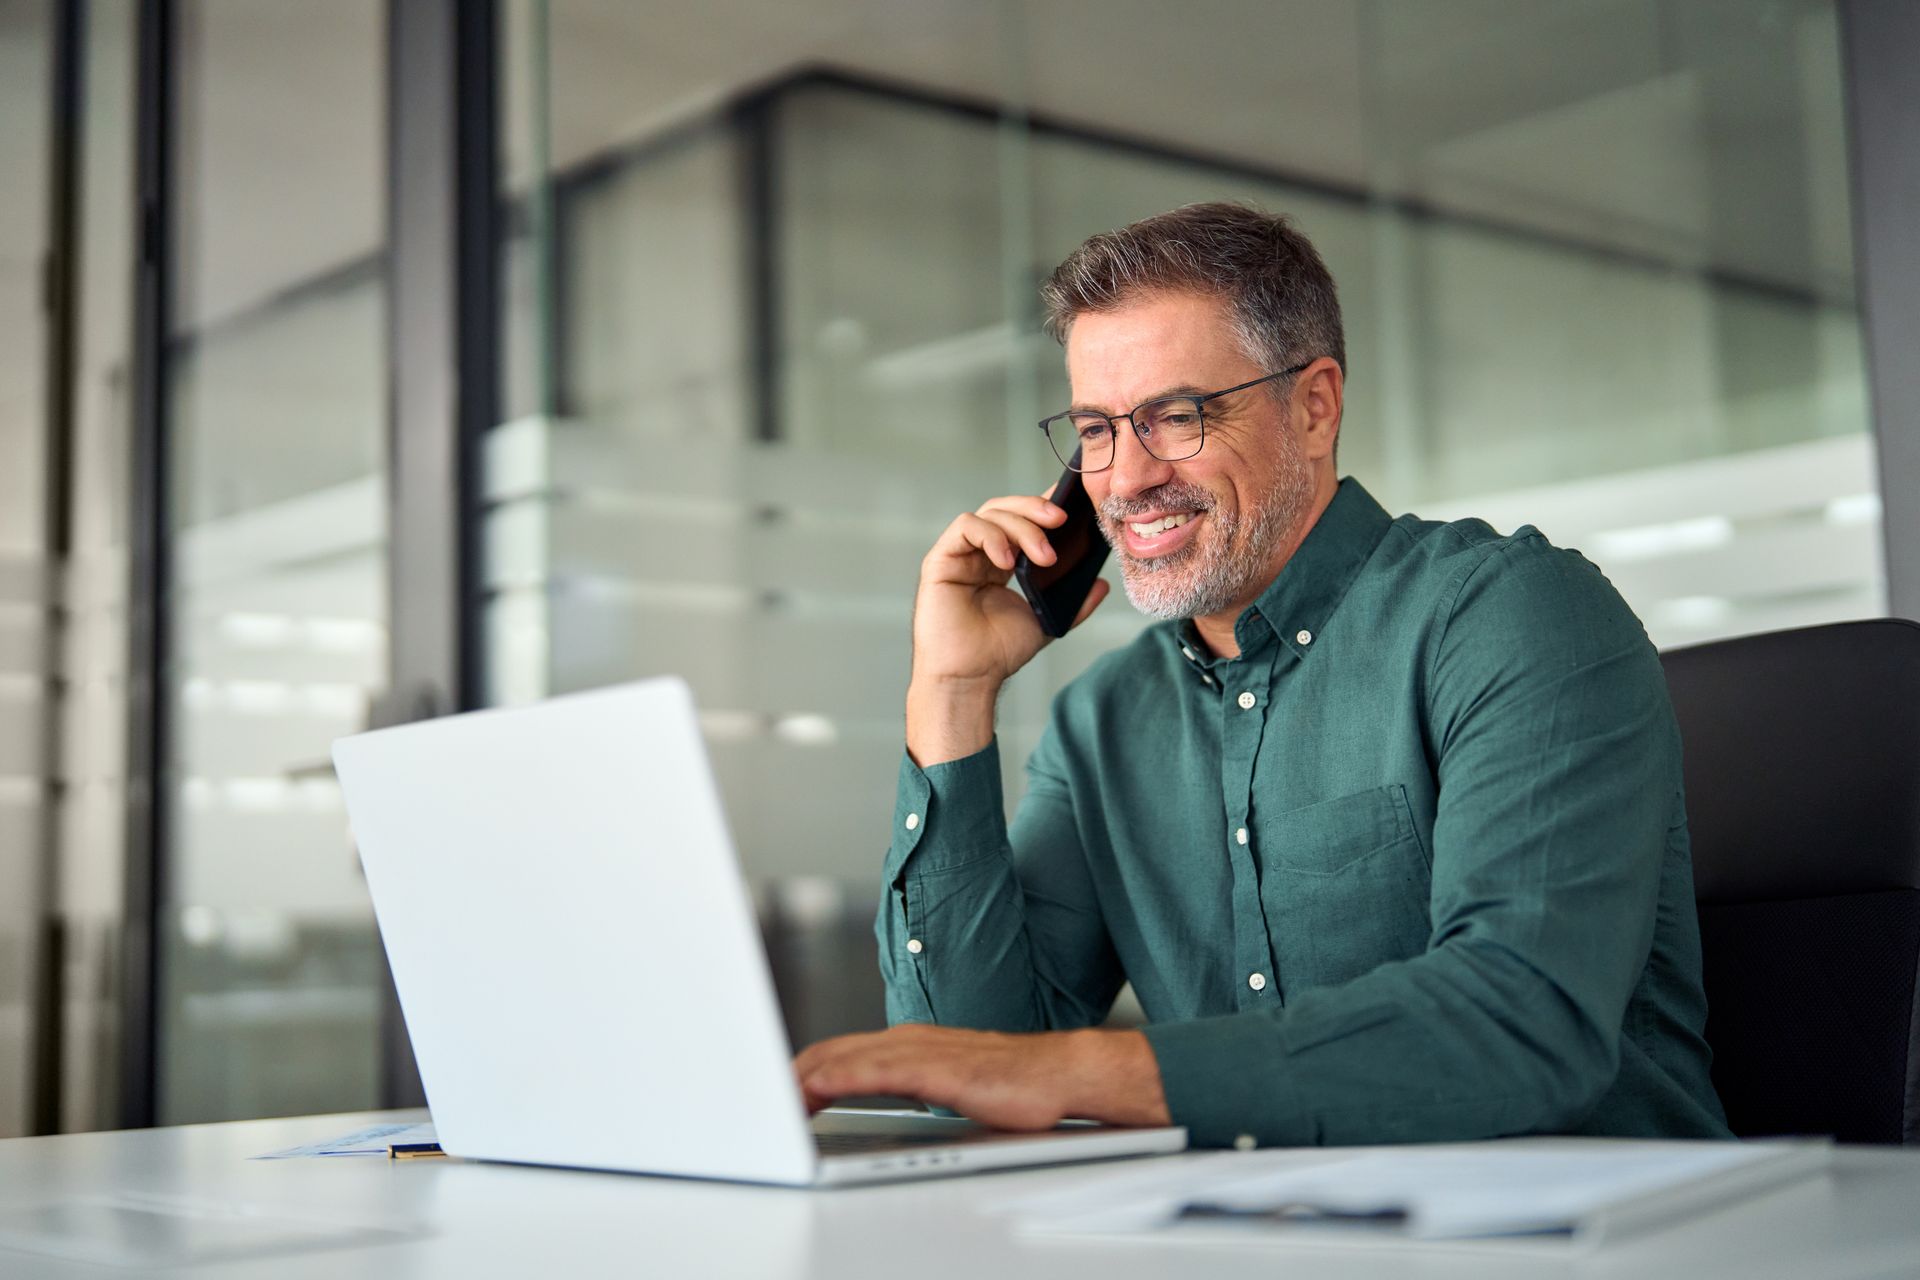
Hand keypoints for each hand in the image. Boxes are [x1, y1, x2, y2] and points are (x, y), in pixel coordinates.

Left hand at [793, 1024, 1168, 1130]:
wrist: (1060, 1075)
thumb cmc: (1012, 1085)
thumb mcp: (947, 1086)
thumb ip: (910, 1088)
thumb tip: (874, 1104)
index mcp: (907, 1043)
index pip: (837, 1053)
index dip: (798, 1072)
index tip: (772, 1094)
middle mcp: (906, 1040)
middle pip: (827, 1052)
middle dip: (787, 1076)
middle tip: (757, 1104)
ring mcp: (918, 1051)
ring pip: (841, 1058)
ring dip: (800, 1079)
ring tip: (771, 1103)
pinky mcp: (934, 1069)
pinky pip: (872, 1071)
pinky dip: (836, 1078)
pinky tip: (815, 1090)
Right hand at [907, 494, 1110, 764]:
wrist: (970, 678)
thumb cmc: (998, 653)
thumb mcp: (1047, 622)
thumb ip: (1074, 603)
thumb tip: (1102, 584)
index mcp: (1002, 561)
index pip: (1022, 520)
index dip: (1045, 505)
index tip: (1073, 506)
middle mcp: (979, 553)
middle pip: (1006, 509)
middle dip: (1036, 509)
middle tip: (1061, 521)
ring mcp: (959, 554)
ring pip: (990, 513)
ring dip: (1021, 527)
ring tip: (1043, 556)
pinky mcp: (940, 560)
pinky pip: (966, 527)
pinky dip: (991, 535)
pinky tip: (1008, 559)